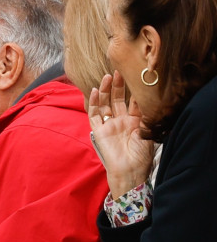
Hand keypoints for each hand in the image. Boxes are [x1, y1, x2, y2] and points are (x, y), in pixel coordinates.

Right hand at [88, 71, 153, 198]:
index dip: (133, 89)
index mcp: (135, 121)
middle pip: (117, 99)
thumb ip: (145, 115)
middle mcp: (121, 121)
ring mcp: (109, 125)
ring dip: (105, 90)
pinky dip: (93, 103)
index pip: (133, 101)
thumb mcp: (148, 131)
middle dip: (118, 85)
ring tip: (108, 77)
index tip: (135, 75)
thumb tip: (147, 97)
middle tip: (120, 70)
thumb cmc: (141, 155)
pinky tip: (94, 91)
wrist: (130, 171)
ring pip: (105, 104)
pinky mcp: (99, 131)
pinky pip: (94, 115)